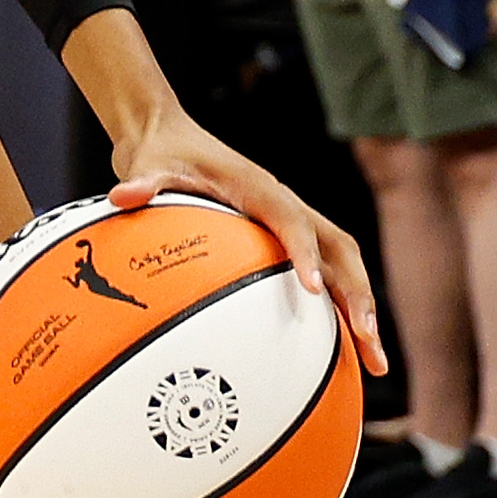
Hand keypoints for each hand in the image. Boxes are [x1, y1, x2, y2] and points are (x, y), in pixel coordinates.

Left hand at [104, 115, 386, 376]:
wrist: (168, 136)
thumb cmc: (161, 153)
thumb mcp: (147, 164)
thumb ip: (141, 182)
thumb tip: (121, 196)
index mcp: (259, 188)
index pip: (290, 220)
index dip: (304, 253)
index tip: (311, 290)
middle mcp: (286, 204)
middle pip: (340, 248)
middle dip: (358, 293)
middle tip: (368, 339)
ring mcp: (290, 222)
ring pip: (342, 264)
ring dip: (362, 307)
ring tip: (375, 361)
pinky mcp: (285, 238)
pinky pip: (323, 273)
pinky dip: (339, 309)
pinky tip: (343, 353)